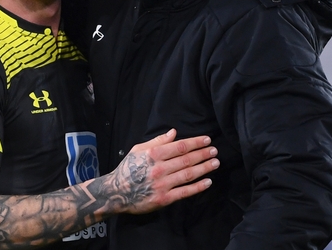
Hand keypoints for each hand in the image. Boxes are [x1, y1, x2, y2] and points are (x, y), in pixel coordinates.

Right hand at [93, 129, 218, 214]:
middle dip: (203, 154)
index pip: (180, 146)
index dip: (195, 142)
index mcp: (153, 154)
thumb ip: (157, 141)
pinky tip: (208, 182)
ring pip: (188, 174)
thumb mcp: (138, 150)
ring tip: (215, 163)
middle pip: (187, 159)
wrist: (116, 193)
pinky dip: (198, 187)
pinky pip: (184, 192)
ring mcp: (162, 184)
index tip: (207, 140)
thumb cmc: (127, 169)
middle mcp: (159, 168)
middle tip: (215, 151)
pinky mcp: (164, 199)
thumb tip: (174, 132)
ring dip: (204, 168)